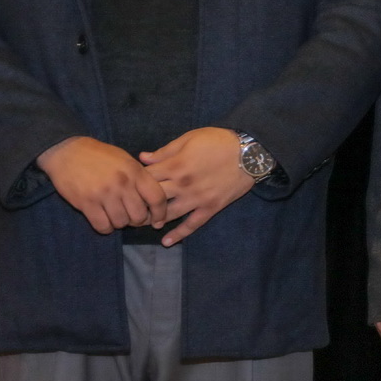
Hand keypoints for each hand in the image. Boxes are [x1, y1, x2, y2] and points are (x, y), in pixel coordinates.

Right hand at [37, 136, 166, 234]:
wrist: (68, 151)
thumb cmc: (100, 155)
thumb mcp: (126, 160)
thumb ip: (140, 177)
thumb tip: (153, 200)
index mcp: (135, 171)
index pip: (157, 198)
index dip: (160, 213)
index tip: (158, 221)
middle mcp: (122, 184)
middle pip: (139, 216)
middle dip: (136, 220)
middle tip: (129, 216)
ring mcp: (104, 194)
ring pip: (121, 223)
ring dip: (119, 223)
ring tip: (114, 215)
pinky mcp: (86, 203)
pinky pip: (102, 226)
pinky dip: (105, 227)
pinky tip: (103, 219)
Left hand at [139, 127, 254, 246]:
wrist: (249, 152)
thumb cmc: (218, 141)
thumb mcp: (189, 138)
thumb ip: (165, 151)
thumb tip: (142, 158)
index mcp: (176, 165)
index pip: (146, 178)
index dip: (135, 181)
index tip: (130, 184)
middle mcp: (183, 185)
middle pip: (153, 198)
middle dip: (140, 202)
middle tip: (132, 206)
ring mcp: (197, 198)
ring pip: (169, 214)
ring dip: (154, 220)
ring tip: (144, 223)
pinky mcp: (211, 207)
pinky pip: (193, 224)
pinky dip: (179, 234)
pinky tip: (167, 242)